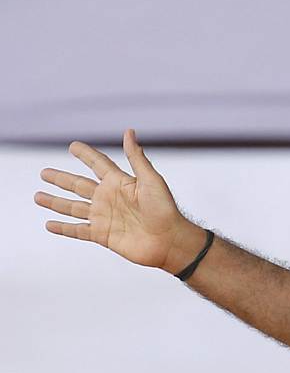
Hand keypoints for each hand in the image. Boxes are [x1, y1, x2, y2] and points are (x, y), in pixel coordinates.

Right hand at [35, 129, 202, 272]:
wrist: (169, 240)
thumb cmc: (165, 208)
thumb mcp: (150, 180)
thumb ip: (136, 157)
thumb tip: (128, 131)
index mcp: (120, 183)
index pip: (98, 164)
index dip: (86, 155)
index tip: (73, 146)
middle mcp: (109, 198)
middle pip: (79, 186)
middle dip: (61, 179)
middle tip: (43, 172)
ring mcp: (104, 217)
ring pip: (73, 208)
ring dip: (55, 202)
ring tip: (37, 196)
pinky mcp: (102, 235)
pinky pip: (77, 231)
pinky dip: (63, 228)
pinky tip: (49, 224)